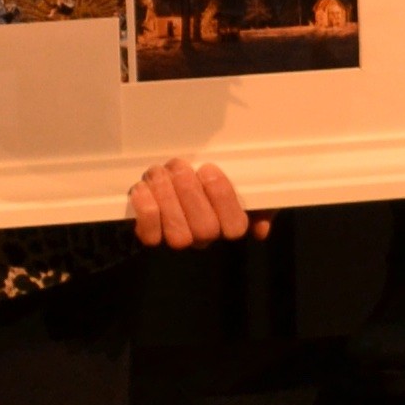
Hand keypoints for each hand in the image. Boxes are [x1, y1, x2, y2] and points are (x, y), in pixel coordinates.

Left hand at [129, 157, 270, 248]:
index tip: (208, 169)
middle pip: (205, 230)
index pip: (234, 226)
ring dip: (166, 198)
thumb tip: (260, 229)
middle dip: (189, 192)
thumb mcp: (244, 181)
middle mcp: (205, 236)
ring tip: (161, 172)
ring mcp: (178, 237)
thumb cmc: (212, 173)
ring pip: (177, 236)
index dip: (221, 197)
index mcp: (230, 223)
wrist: (171, 169)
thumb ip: (260, 201)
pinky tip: (143, 188)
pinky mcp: (151, 234)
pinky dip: (145, 211)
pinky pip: (149, 236)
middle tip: (180, 167)